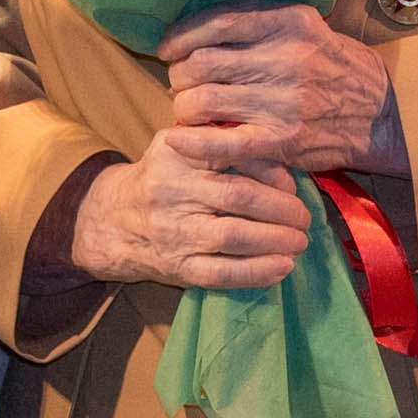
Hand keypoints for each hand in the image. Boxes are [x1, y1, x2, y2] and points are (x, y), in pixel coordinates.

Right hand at [70, 128, 312, 291]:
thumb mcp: (181, 146)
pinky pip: (221, 273)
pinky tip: (282, 268)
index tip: (292, 183)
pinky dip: (257, 272)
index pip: (230, 154)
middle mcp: (171, 190)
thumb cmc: (161, 177)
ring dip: (276, 240)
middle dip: (282, 209)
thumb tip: (282, 165)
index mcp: (176, 153)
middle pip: (238, 196)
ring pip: (233, 236)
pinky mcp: (176, 267)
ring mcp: (173, 231)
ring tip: (300, 242)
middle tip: (305, 217)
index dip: (270, 169)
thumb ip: (222, 143)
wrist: (112, 221)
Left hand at [157, 1, 404, 182]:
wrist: (382, 115)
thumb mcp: (309, 28)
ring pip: (203, 100)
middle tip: (181, 83)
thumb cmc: (336, 67)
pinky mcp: (282, 140)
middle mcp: (286, 58)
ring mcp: (283, 101)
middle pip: (202, 63)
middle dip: (179, 75)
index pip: (217, 22)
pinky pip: (221, 142)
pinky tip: (178, 140)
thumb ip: (261, 22)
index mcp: (290, 22)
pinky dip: (191, 143)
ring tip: (189, 109)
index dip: (182, 36)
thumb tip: (200, 27)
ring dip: (184, 107)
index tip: (168, 48)